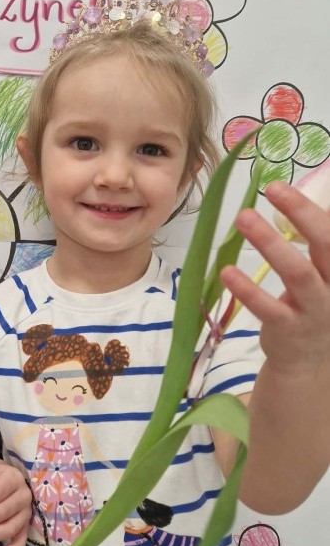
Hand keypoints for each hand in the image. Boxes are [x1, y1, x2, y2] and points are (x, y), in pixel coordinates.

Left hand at [221, 181, 329, 375]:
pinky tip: (226, 270)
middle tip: (272, 189)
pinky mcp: (288, 328)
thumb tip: (292, 203)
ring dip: (270, 243)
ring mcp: (315, 309)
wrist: (307, 360)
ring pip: (298, 273)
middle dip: (301, 213)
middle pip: (327, 245)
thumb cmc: (311, 304)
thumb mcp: (323, 275)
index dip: (309, 208)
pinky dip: (247, 288)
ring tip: (243, 217)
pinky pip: (267, 307)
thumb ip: (314, 246)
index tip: (278, 185)